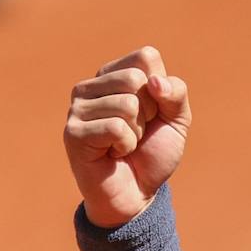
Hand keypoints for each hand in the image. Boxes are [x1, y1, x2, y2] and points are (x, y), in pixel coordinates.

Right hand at [63, 46, 191, 226]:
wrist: (137, 193)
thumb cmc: (152, 152)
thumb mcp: (177, 119)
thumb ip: (175, 92)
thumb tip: (153, 81)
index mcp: (113, 74)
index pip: (146, 56)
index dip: (161, 89)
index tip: (151, 112)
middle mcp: (90, 86)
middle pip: (136, 78)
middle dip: (149, 112)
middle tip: (137, 132)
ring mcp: (78, 108)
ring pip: (128, 104)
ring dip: (137, 132)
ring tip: (123, 144)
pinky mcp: (73, 132)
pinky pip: (116, 128)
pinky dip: (126, 145)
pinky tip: (113, 154)